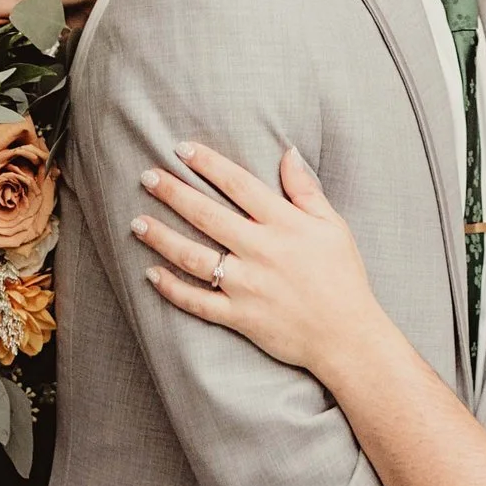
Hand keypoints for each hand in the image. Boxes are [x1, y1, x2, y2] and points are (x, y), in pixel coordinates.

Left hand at [134, 140, 377, 379]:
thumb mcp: (333, 226)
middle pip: (207, 215)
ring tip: (137, 222)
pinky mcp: (240, 317)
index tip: (181, 149)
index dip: (208, 164)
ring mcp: (247, 286)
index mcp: (284, 224)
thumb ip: (306, 189)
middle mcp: (261, 251)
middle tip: (147, 176)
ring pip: (194, 257)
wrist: (348, 336)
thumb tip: (287, 152)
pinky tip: (151, 274)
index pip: (238, 184)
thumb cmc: (343, 277)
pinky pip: (198, 302)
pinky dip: (172, 289)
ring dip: (162, 238)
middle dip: (173, 193)